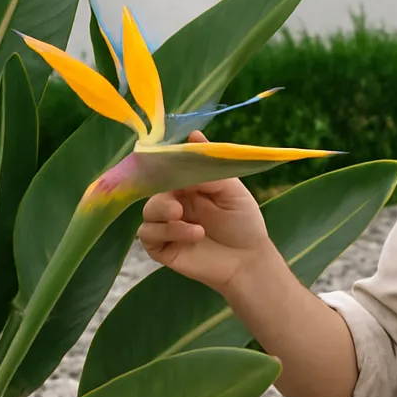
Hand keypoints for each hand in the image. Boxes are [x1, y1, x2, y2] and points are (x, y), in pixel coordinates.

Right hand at [138, 131, 277, 295]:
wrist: (248, 261)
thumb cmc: (244, 223)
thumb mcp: (232, 190)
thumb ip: (210, 168)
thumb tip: (194, 134)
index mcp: (188, 186)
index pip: (167, 170)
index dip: (165, 166)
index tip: (167, 165)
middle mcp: (174, 203)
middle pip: (151, 190)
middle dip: (163, 197)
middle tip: (178, 207)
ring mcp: (167, 226)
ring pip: (147, 213)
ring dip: (166, 217)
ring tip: (195, 228)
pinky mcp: (163, 248)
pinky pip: (148, 236)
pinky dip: (167, 233)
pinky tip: (193, 236)